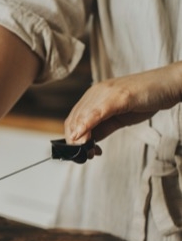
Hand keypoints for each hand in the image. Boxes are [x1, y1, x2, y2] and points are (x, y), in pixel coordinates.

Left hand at [64, 62, 181, 143]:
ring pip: (82, 117)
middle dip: (76, 141)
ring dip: (81, 138)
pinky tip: (83, 137)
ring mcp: (105, 93)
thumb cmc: (144, 100)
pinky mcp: (117, 96)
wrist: (167, 85)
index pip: (74, 118)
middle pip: (75, 119)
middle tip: (84, 155)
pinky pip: (97, 112)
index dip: (73, 138)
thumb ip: (103, 127)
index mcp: (94, 96)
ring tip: (87, 152)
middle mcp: (95, 93)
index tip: (79, 151)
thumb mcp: (119, 118)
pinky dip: (87, 126)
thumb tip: (88, 141)